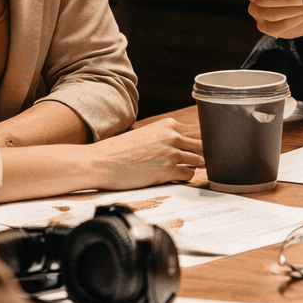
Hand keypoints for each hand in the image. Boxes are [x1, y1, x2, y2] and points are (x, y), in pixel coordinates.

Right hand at [88, 118, 203, 189]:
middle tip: (190, 164)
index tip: (189, 152)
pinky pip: (189, 175)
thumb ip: (165, 137)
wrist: (101, 161)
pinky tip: (173, 178)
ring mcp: (172, 153)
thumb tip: (182, 146)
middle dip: (197, 156)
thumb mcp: (146, 135)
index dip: (192, 145)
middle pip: (200, 146)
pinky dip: (184, 178)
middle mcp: (173, 136)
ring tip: (179, 171)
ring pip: (199, 160)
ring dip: (192, 167)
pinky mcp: (168, 170)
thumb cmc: (120, 150)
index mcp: (168, 125)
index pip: (194, 133)